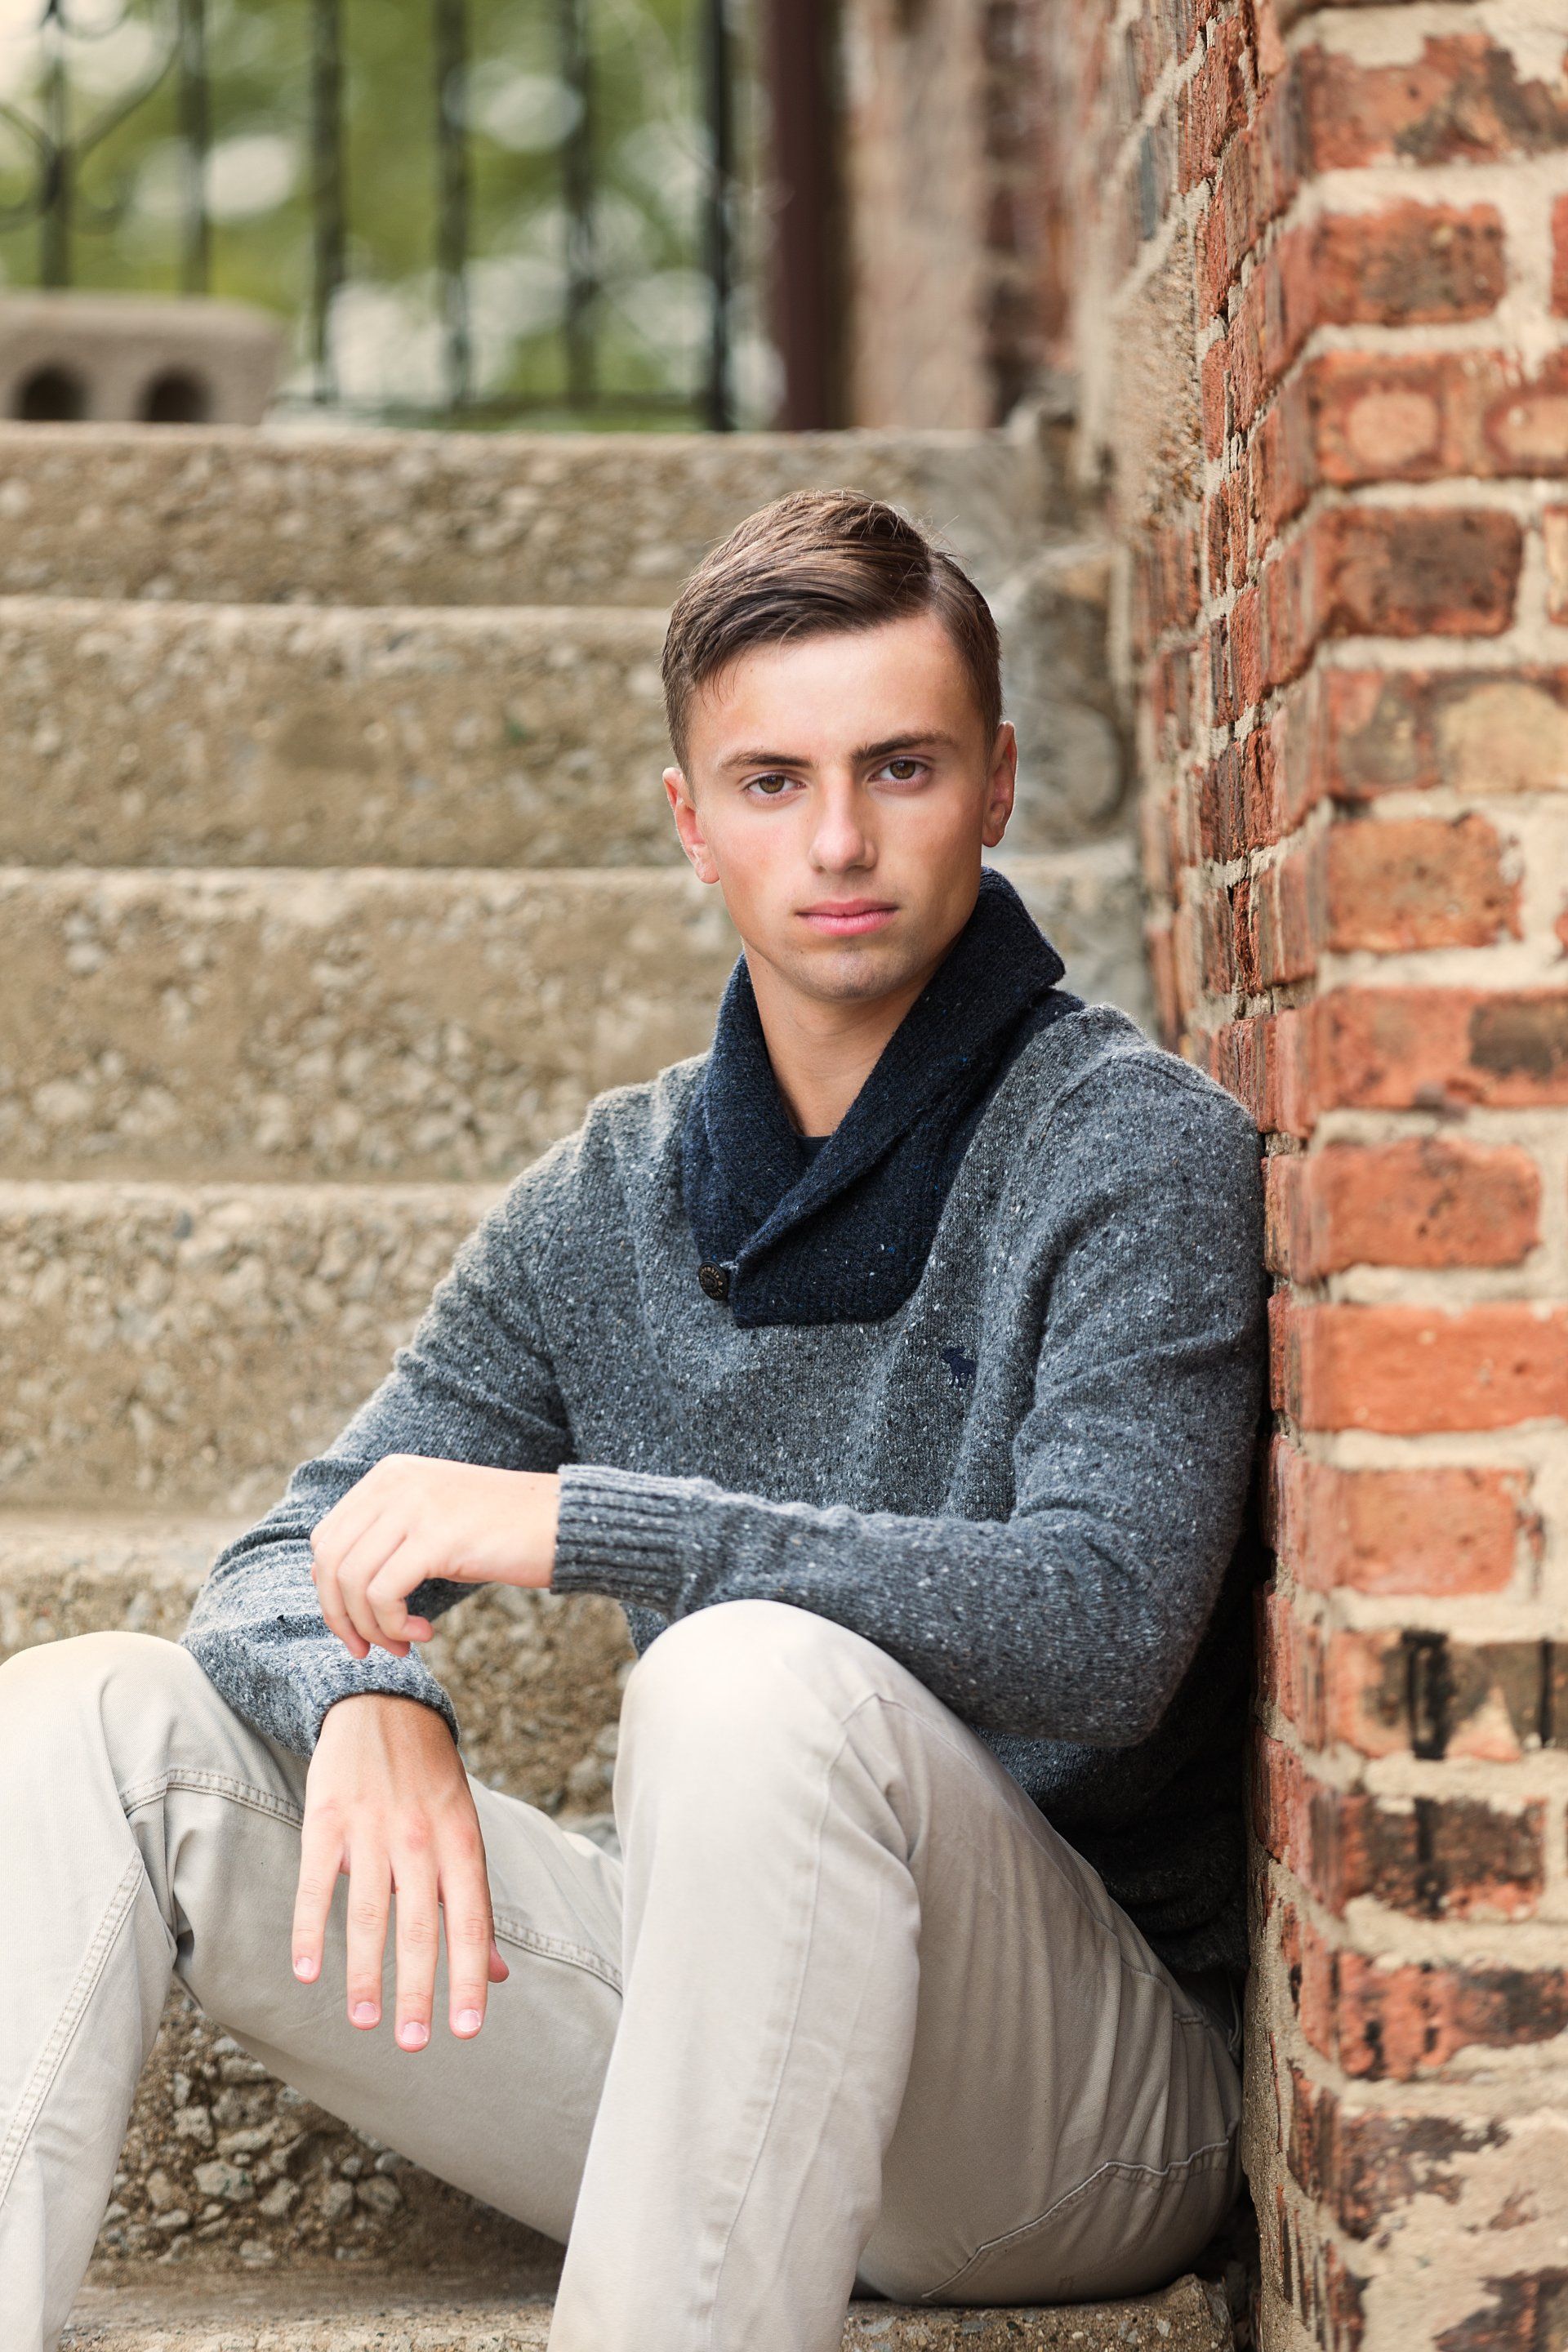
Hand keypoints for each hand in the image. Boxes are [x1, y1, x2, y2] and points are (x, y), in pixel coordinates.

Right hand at [292, 1692, 509, 2048]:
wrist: (385, 1708)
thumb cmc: (433, 1783)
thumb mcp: (466, 1833)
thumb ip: (474, 1904)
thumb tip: (499, 1974)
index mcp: (461, 1844)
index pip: (471, 1921)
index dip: (470, 1976)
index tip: (467, 2029)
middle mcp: (421, 1839)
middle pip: (420, 1926)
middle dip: (418, 1990)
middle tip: (414, 2044)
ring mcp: (373, 1829)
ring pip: (367, 1913)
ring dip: (364, 1973)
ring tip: (365, 2022)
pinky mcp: (328, 1819)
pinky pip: (316, 1883)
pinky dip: (309, 1929)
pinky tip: (306, 1973)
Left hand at [310, 1457, 559, 1659]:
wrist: (564, 1522)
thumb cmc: (503, 1531)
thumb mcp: (434, 1521)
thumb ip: (387, 1538)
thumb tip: (333, 1584)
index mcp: (389, 1475)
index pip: (327, 1538)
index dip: (331, 1591)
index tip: (360, 1627)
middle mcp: (395, 1482)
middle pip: (331, 1561)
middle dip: (341, 1616)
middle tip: (370, 1649)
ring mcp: (414, 1506)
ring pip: (352, 1581)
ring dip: (370, 1627)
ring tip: (402, 1645)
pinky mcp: (436, 1536)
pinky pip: (384, 1593)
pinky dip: (393, 1625)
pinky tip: (423, 1633)